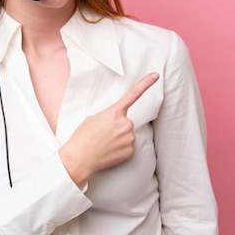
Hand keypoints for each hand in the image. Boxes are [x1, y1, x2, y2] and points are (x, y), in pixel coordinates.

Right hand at [59, 72, 158, 186]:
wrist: (79, 159)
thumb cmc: (82, 137)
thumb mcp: (93, 119)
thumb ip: (108, 117)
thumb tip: (115, 124)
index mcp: (115, 112)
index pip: (134, 94)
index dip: (146, 83)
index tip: (156, 75)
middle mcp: (125, 123)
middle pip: (125, 122)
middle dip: (116, 127)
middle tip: (102, 135)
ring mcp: (129, 138)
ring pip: (127, 135)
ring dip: (119, 138)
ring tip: (103, 144)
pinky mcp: (130, 151)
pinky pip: (128, 146)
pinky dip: (120, 149)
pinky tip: (108, 152)